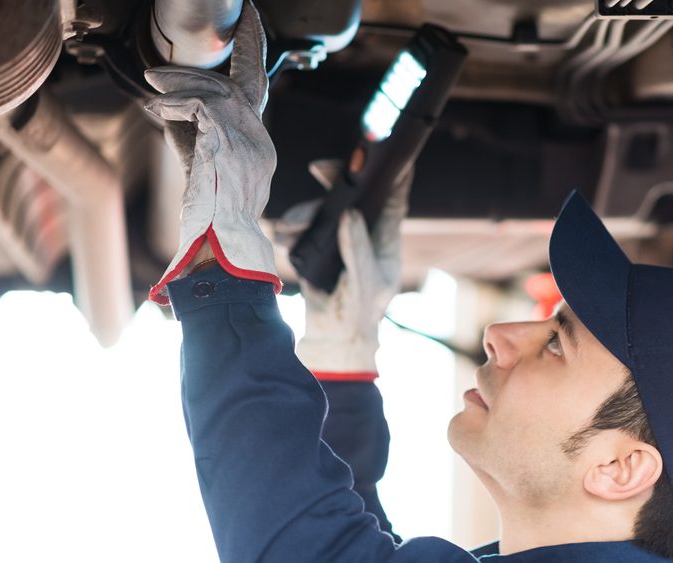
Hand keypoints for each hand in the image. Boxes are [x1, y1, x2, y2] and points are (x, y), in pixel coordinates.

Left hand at [143, 0, 279, 304]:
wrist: (222, 252)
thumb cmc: (213, 227)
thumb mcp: (207, 175)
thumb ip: (197, 140)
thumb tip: (171, 110)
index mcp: (260, 149)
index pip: (257, 93)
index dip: (254, 57)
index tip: (250, 29)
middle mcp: (260, 141)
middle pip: (244, 83)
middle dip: (229, 55)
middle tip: (207, 43)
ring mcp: (248, 142)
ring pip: (217, 91)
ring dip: (181, 83)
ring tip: (155, 86)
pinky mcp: (227, 144)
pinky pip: (201, 107)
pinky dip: (176, 103)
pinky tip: (159, 108)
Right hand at [296, 170, 410, 373]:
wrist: (334, 338)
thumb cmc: (361, 312)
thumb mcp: (365, 283)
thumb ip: (358, 250)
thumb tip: (348, 215)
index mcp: (385, 236)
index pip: (391, 195)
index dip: (388, 169)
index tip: (374, 149)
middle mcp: (362, 230)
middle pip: (351, 192)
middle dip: (334, 178)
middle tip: (318, 168)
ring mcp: (338, 237)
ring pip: (321, 209)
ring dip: (303, 213)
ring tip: (286, 229)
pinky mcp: (315, 246)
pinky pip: (301, 228)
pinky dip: (289, 230)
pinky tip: (281, 238)